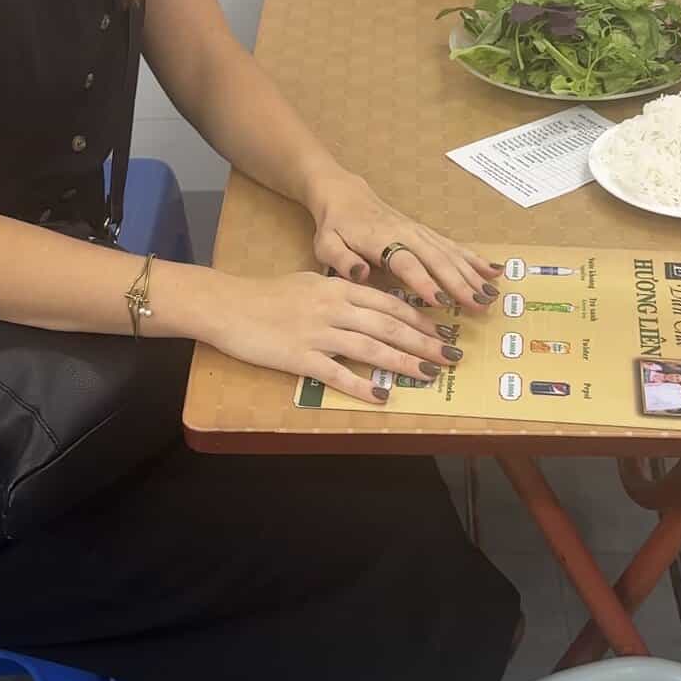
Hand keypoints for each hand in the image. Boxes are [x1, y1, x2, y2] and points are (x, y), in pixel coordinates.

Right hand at [205, 268, 464, 406]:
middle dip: (425, 342)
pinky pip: (336, 373)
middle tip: (453, 356)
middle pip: (389, 326)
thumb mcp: (311, 283)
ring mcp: (318, 333)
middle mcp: (334, 308)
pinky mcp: (300, 357)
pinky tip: (381, 397)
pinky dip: (361, 386)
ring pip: (371, 348)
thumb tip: (369, 304)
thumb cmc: (268, 294)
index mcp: (339, 288)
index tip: (444, 330)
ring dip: (405, 363)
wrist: (228, 304)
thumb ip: (341, 293)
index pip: (390, 303)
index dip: (420, 318)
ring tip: (430, 375)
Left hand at [306, 171, 502, 315]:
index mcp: (380, 239)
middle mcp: (406, 233)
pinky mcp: (426, 232)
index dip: (422, 281)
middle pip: (437, 259)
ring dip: (473, 274)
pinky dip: (475, 258)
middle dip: (460, 283)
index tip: (441, 301)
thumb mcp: (325, 244)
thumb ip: (342, 260)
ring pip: (451, 253)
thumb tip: (360, 273)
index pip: (405, 262)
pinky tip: (494, 271)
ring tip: (492, 295)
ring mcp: (419, 231)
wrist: (344, 194)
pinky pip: (454, 246)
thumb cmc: (335, 226)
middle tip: (479, 305)